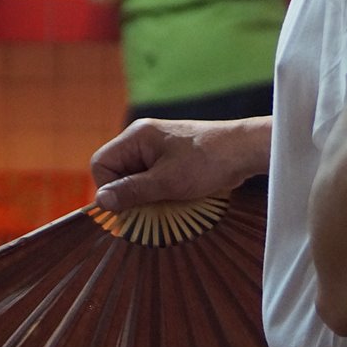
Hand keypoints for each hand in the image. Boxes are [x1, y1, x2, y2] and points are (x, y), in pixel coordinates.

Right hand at [90, 117, 269, 211]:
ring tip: (165, 204)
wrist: (245, 151)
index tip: (127, 207)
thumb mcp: (167, 181)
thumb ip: (132, 191)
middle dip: (129, 195)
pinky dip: (158, 193)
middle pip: (117, 172)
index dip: (108, 188)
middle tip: (147, 209)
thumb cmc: (207, 161)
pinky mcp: (171, 160)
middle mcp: (143, 140)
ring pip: (135, 179)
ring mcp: (157, 150)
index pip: (102, 164)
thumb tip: (101, 201)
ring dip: (145, 197)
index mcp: (136, 137)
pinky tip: (174, 199)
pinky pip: (152, 180)